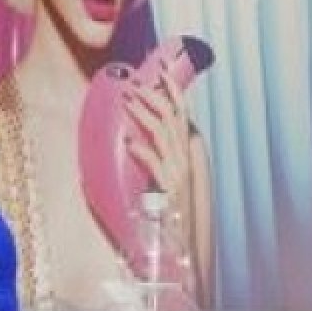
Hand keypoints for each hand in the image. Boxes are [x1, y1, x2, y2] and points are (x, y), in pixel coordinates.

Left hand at [122, 59, 195, 215]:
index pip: (182, 114)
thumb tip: (134, 139)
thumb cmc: (170, 207)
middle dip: (153, 97)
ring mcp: (178, 172)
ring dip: (144, 115)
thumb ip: (157, 157)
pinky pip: (156, 164)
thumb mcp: (166, 178)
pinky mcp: (169, 187)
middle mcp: (184, 159)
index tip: (161, 71)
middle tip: (132, 86)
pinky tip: (130, 144)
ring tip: (127, 102)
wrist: (181, 239)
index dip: (173, 91)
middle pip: (171, 118)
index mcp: (184, 153)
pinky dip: (143, 152)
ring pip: (163, 134)